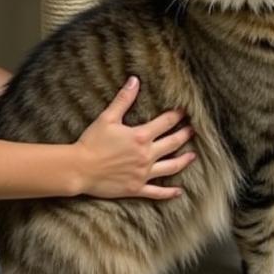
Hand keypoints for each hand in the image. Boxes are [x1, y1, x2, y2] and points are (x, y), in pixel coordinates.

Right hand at [73, 76, 194, 199]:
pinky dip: (169, 193)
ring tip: (193, 156)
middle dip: (185, 135)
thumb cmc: (92, 142)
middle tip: (193, 130)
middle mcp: (146, 155)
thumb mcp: (107, 118)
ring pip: (171, 167)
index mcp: (141, 137)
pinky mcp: (136, 188)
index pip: (165, 123)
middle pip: (173, 143)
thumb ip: (123, 99)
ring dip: (184, 160)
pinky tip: (179, 191)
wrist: (80, 169)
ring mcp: (143, 173)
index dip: (177, 115)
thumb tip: (134, 80)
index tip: (185, 111)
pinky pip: (157, 192)